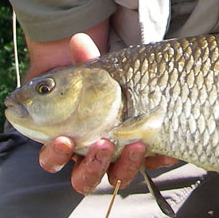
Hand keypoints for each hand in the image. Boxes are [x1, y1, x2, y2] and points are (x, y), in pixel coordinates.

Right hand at [37, 32, 176, 190]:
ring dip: (124, 165)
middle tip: (100, 143)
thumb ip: (85, 61)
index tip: (62, 140)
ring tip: (135, 143)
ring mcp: (120, 160)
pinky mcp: (146, 158)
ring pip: (116, 177)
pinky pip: (152, 166)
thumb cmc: (102, 84)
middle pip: (83, 179)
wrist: (139, 84)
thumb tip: (79, 38)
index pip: (52, 159)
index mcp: (69, 140)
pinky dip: (159, 158)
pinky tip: (166, 149)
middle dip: (90, 166)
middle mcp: (92, 156)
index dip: (53, 154)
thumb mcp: (95, 73)